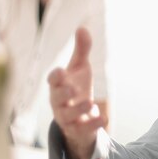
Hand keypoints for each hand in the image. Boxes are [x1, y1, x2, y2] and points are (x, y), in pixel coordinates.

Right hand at [48, 27, 105, 158]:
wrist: (82, 116)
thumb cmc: (77, 87)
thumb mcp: (81, 68)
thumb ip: (82, 50)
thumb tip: (82, 27)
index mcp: (59, 85)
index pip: (53, 81)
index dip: (55, 77)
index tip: (61, 71)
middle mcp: (59, 102)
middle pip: (55, 99)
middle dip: (62, 94)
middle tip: (72, 89)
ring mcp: (67, 118)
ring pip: (67, 117)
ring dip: (78, 110)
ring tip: (90, 103)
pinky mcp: (77, 130)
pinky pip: (82, 130)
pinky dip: (92, 125)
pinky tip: (104, 119)